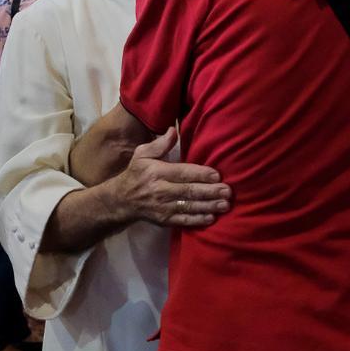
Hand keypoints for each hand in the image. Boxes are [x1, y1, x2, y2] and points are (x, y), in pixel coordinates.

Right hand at [109, 129, 231, 227]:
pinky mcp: (164, 220)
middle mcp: (160, 190)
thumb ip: (160, 144)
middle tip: (227, 191)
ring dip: (208, 206)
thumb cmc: (137, 173)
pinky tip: (211, 218)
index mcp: (156, 172)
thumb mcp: (142, 154)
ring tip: (224, 205)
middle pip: (188, 191)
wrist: (122, 200)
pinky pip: (183, 221)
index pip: (181, 173)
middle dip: (209, 192)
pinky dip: (197, 220)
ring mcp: (162, 207)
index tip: (217, 175)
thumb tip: (174, 130)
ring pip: (189, 206)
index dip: (200, 174)